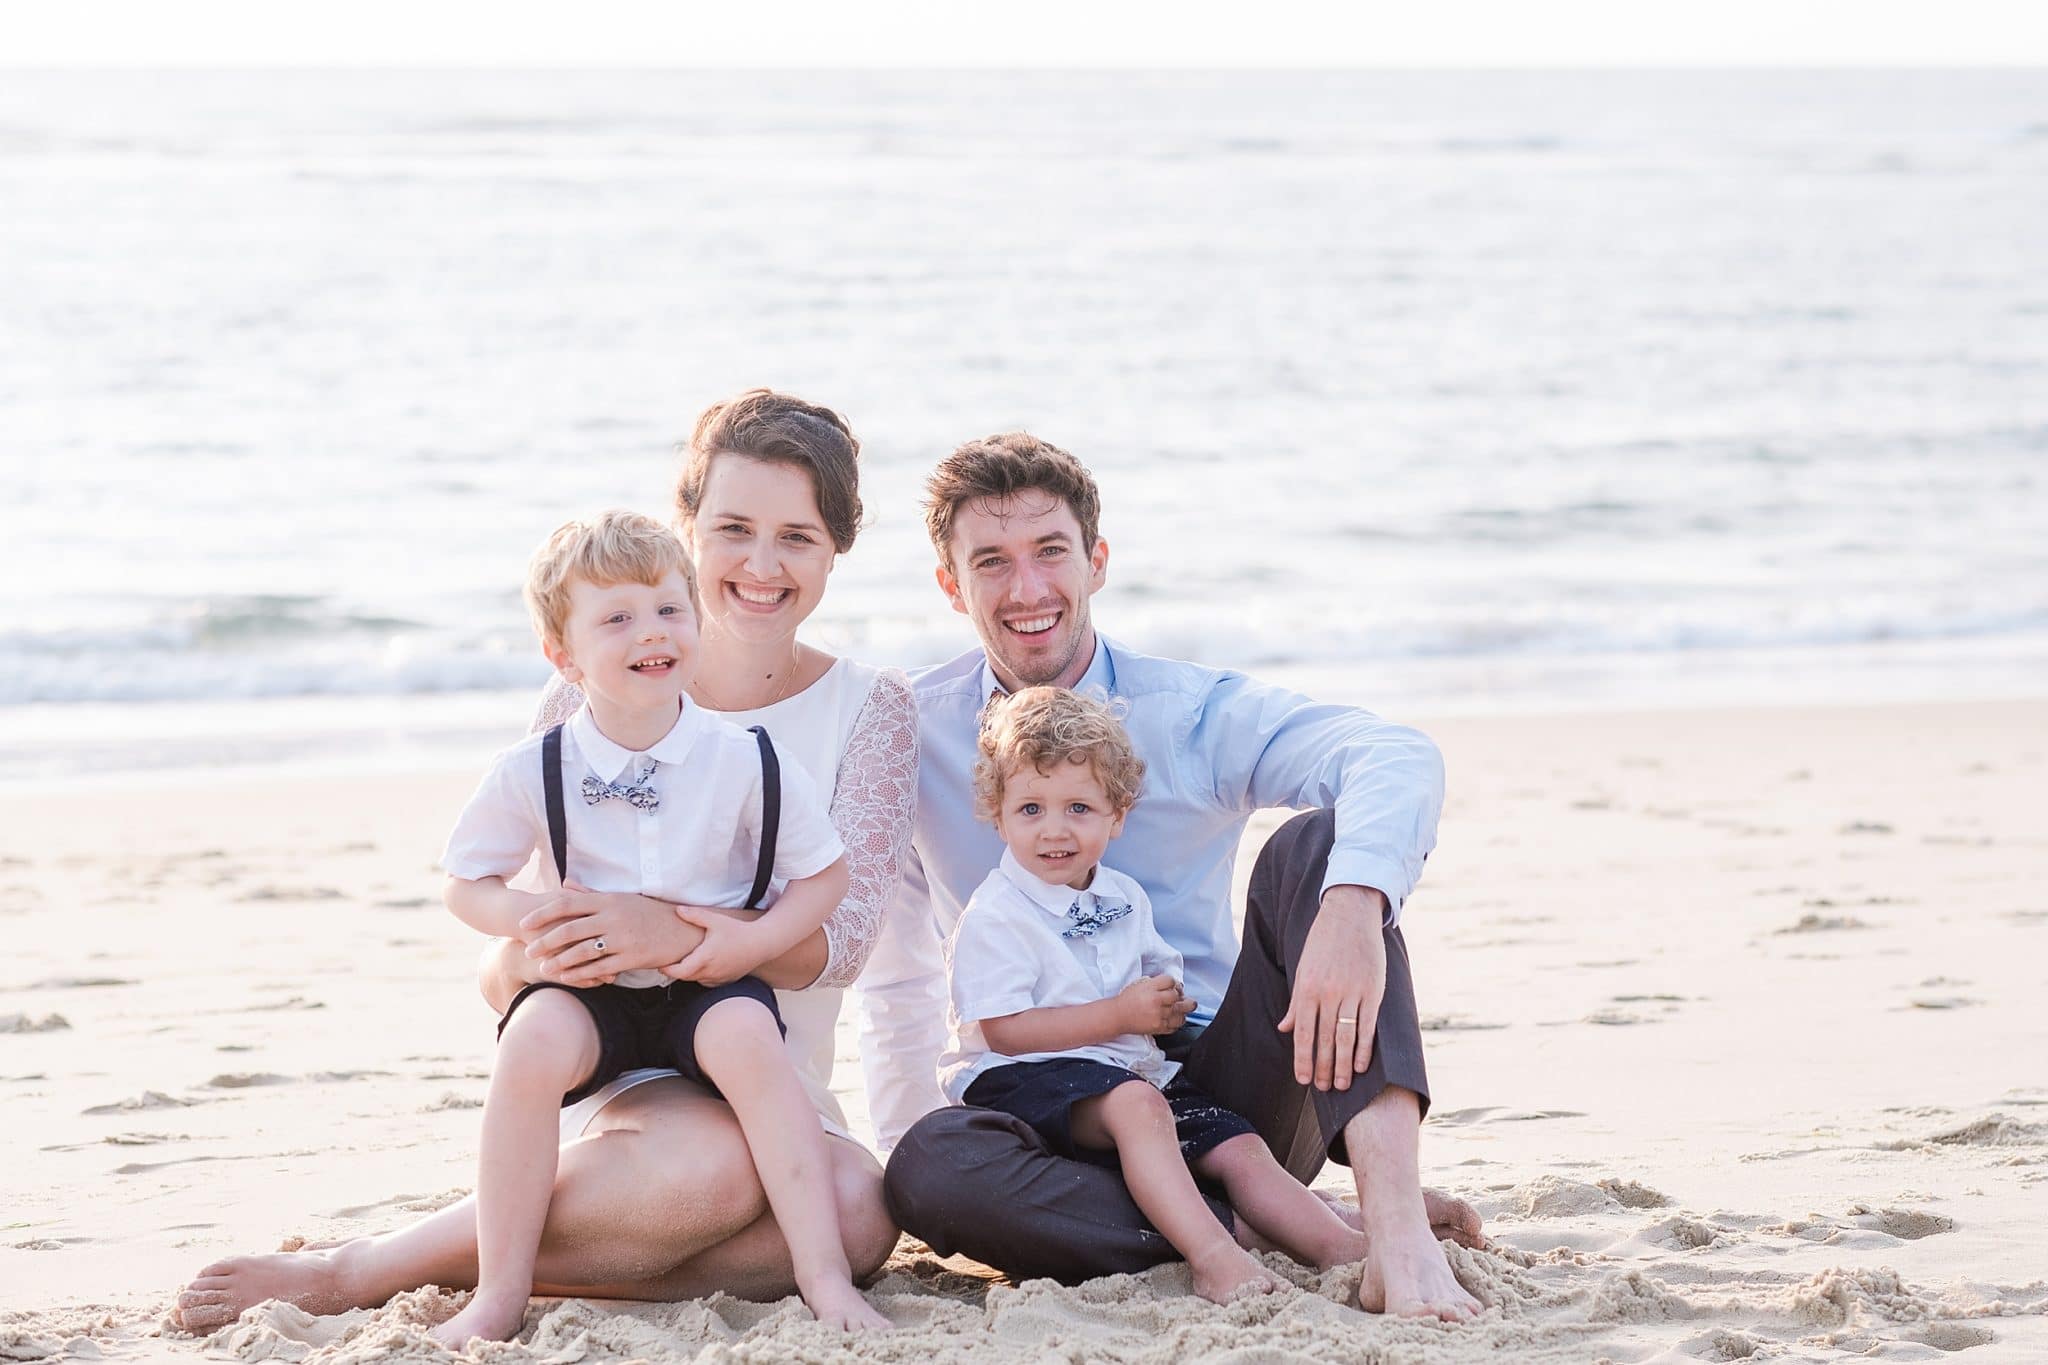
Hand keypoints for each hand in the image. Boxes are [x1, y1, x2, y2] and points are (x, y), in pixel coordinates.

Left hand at [519, 880, 677, 986]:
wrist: (682, 930)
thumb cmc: (648, 912)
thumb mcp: (621, 898)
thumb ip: (590, 893)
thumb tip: (565, 884)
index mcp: (608, 900)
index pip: (567, 904)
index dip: (542, 914)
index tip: (524, 924)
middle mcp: (613, 917)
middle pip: (570, 929)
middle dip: (545, 941)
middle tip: (528, 950)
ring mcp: (622, 938)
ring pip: (582, 951)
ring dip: (559, 962)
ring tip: (544, 970)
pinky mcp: (631, 957)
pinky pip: (600, 968)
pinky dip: (581, 974)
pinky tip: (568, 979)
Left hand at [664, 906, 768, 986]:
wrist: (761, 943)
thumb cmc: (738, 931)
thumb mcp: (715, 920)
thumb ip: (695, 915)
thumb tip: (678, 910)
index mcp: (705, 958)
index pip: (679, 971)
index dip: (667, 969)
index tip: (661, 964)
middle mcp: (711, 971)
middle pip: (685, 977)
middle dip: (676, 971)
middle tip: (669, 961)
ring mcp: (719, 977)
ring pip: (696, 980)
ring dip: (689, 974)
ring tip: (686, 962)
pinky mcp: (726, 980)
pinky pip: (708, 982)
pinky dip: (702, 976)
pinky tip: (703, 966)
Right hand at [1118, 974, 1195, 1035]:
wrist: (1118, 1016)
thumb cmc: (1128, 1000)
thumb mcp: (1140, 984)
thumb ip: (1157, 983)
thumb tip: (1174, 986)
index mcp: (1150, 987)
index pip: (1171, 981)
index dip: (1173, 983)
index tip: (1172, 986)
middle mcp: (1156, 1001)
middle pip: (1178, 996)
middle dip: (1181, 996)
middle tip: (1182, 997)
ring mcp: (1158, 1015)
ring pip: (1181, 1012)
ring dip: (1182, 1010)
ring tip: (1180, 1008)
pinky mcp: (1159, 1027)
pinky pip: (1175, 1026)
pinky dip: (1177, 1022)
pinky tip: (1173, 1018)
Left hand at [1277, 885, 1387, 1091]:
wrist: (1350, 914)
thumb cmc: (1322, 942)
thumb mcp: (1302, 969)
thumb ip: (1296, 1002)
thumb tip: (1284, 1028)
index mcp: (1307, 988)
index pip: (1303, 1033)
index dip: (1302, 1059)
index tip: (1302, 1080)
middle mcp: (1328, 993)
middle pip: (1324, 1040)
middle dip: (1322, 1068)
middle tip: (1322, 1089)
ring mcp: (1352, 992)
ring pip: (1345, 1038)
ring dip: (1342, 1065)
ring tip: (1340, 1085)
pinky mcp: (1373, 991)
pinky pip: (1367, 1027)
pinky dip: (1363, 1049)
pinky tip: (1359, 1066)